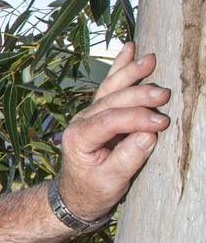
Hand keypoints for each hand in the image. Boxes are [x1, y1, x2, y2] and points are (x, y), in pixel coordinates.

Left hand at [57, 42, 170, 219]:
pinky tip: (129, 49)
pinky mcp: (100, 112)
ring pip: (110, 88)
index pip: (108, 121)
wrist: (78, 194)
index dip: (135, 119)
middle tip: (164, 94)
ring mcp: (89, 114)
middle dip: (137, 94)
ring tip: (150, 60)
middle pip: (111, 101)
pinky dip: (120, 68)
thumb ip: (128, 158)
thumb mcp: (111, 182)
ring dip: (130, 73)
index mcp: (78, 138)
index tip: (161, 122)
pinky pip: (110, 86)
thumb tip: (149, 135)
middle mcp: (81, 121)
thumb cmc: (94, 189)